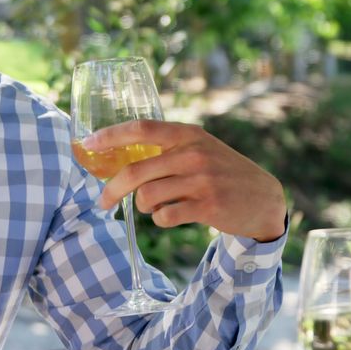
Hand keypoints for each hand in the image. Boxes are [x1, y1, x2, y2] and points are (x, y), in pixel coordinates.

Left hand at [84, 120, 287, 242]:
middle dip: (112, 189)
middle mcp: (193, 154)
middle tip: (103, 202)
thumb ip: (169, 148)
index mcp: (188, 134)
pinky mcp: (206, 206)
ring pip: (147, 198)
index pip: (142, 129)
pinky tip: (176, 215)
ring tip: (159, 206)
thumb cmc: (223, 172)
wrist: (264, 198)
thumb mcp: (201, 148)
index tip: (87, 143)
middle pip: (135, 171)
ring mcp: (200, 180)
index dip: (111, 135)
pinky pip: (165, 217)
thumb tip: (121, 158)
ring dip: (146, 207)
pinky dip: (162, 220)